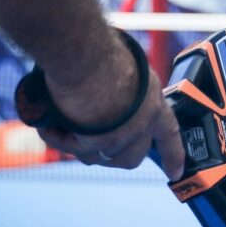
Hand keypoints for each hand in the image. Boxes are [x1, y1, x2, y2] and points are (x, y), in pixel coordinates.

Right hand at [36, 55, 185, 180]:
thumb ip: (127, 91)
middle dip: (112, 153)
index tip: (176, 172)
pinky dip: (58, 137)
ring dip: (78, 143)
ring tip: (64, 119)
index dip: (173, 155)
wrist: (87, 57)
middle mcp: (140, 125)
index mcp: (154, 104)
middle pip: (130, 157)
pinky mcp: (94, 143)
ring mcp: (118, 137)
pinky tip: (50, 123)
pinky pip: (71, 147)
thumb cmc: (105, 53)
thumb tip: (114, 98)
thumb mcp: (129, 70)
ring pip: (97, 156)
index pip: (169, 134)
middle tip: (91, 139)